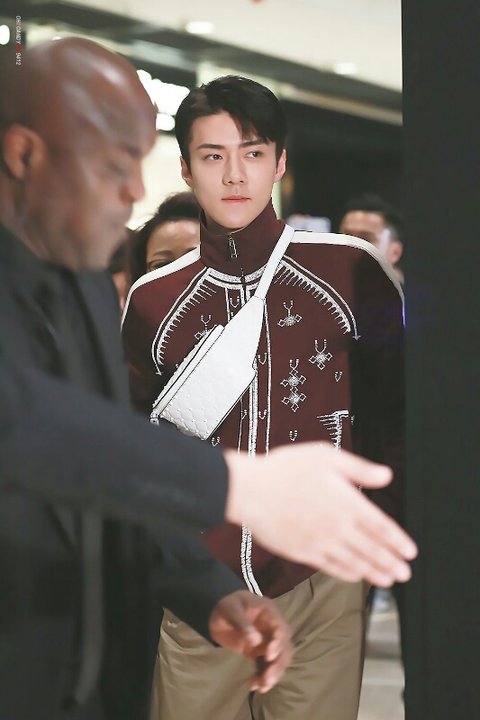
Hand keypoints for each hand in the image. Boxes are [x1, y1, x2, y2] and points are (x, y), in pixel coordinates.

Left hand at [208, 590, 292, 692]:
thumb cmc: (226, 606)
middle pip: (284, 648)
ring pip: (278, 660)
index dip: (279, 643)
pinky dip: (262, 676)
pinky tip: (254, 685)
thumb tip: (256, 642)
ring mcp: (266, 641)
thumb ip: (243, 624)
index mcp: (269, 614)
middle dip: (278, 665)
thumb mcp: (231, 609)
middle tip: (268, 679)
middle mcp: (272, 629)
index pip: (281, 629)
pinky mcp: (258, 652)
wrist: (215, 612)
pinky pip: (265, 666)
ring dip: (273, 674)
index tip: (268, 656)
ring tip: (261, 687)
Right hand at [225, 443, 416, 586]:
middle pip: (371, 549)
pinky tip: (356, 576)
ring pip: (354, 562)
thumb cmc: (284, 469)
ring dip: (374, 572)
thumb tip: (385, 475)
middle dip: (391, 562)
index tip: (410, 551)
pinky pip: (331, 567)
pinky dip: (347, 573)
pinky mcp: (302, 552)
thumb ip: (358, 468)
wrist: (249, 491)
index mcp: (346, 502)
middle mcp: (336, 526)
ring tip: (388, 581)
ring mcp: (319, 542)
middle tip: (405, 573)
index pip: (380, 526)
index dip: (398, 540)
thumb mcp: (325, 457)